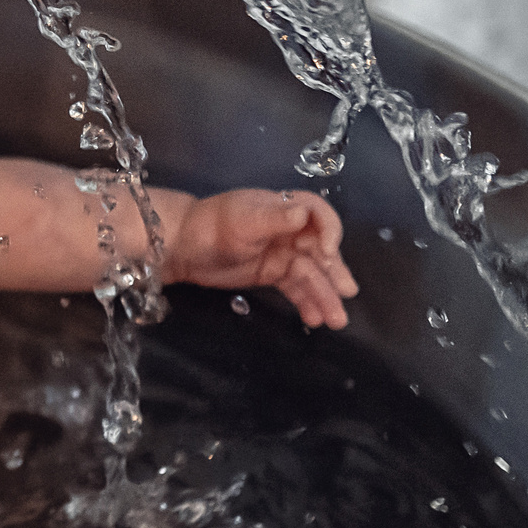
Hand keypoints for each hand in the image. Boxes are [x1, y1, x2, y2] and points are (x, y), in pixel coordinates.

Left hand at [165, 189, 359, 328]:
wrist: (181, 248)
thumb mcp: (243, 220)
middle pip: (319, 249)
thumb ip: (274, 218)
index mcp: (283, 208)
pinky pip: (295, 288)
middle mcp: (288, 230)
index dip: (329, 229)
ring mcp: (281, 253)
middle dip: (334, 271)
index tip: (329, 251)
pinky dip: (307, 302)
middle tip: (346, 293)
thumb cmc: (211, 226)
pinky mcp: (272, 274)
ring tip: (336, 320)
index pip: (318, 213)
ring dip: (325, 294)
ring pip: (310, 274)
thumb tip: (303, 214)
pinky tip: (315, 319)